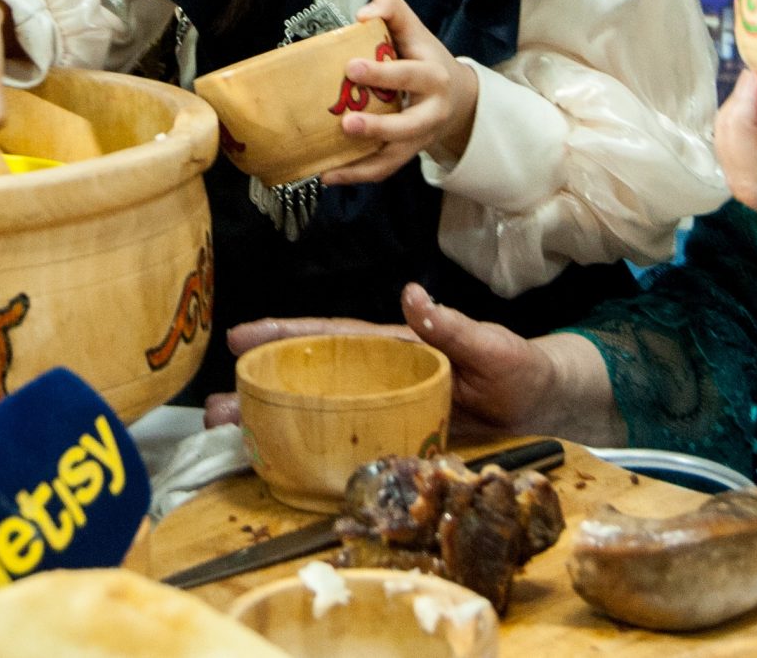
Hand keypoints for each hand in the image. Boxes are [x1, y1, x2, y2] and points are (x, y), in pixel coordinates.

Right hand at [198, 284, 598, 438]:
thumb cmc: (517, 365)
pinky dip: (313, 449)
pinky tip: (284, 462)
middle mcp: (381, 375)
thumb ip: (451, 324)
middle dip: (261, 386)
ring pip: (321, 411)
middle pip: (312, 378)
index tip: (242, 336)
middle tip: (216, 404)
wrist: (541, 402)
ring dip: (276, 420)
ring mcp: (386, 407)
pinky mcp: (397, 436)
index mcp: (395, 346)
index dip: (287, 335)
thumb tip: (411, 295)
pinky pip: (347, 441)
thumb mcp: (490, 343)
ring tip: (233, 434)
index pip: (333, 337)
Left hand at [319, 0, 480, 184]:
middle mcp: (431, 112)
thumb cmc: (425, 58)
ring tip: (329, 166)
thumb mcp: (415, 28)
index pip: (410, 75)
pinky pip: (383, 170)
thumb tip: (361, 15)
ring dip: (362, 164)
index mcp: (433, 76)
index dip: (382, 72)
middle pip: (408, 125)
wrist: (458, 98)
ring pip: (394, 157)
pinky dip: (356, 174)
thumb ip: (391, 8)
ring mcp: (420, 138)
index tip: (351, 67)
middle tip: (346, 123)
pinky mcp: (407, 154)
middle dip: (379, 127)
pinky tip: (328, 174)